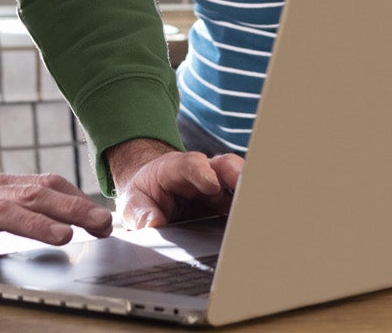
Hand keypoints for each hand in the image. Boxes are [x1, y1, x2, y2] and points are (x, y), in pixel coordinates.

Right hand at [0, 172, 111, 264]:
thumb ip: (16, 210)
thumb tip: (65, 219)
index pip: (43, 184)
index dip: (76, 198)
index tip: (104, 216)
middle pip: (30, 195)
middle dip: (70, 209)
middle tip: (100, 224)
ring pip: (0, 212)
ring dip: (34, 224)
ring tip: (62, 237)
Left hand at [107, 138, 244, 229]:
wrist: (152, 192)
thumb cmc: (144, 195)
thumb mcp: (133, 204)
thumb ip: (141, 213)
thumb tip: (153, 225)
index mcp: (174, 169)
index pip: (189, 164)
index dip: (201, 171)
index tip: (211, 183)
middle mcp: (201, 173)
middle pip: (225, 166)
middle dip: (238, 176)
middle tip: (247, 191)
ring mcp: (217, 187)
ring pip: (239, 183)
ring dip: (248, 195)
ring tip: (258, 213)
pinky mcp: (225, 203)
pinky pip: (241, 204)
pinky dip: (248, 212)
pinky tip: (255, 227)